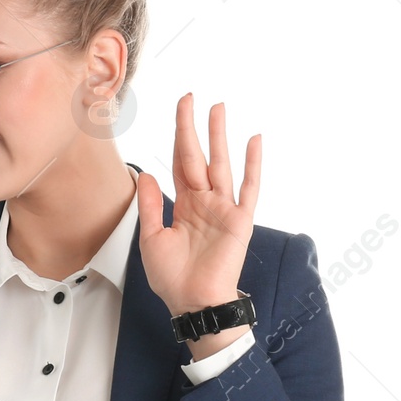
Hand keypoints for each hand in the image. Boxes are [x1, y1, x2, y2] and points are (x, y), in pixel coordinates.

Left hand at [136, 94, 259, 313]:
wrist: (192, 303)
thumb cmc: (173, 278)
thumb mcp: (152, 238)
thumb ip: (151, 206)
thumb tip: (146, 175)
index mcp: (185, 205)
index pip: (179, 163)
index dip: (177, 137)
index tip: (178, 110)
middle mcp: (205, 201)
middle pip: (198, 155)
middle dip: (194, 126)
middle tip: (192, 97)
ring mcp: (223, 209)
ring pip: (221, 164)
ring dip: (220, 136)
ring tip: (219, 108)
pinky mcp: (239, 221)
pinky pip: (248, 188)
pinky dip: (252, 165)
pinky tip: (254, 140)